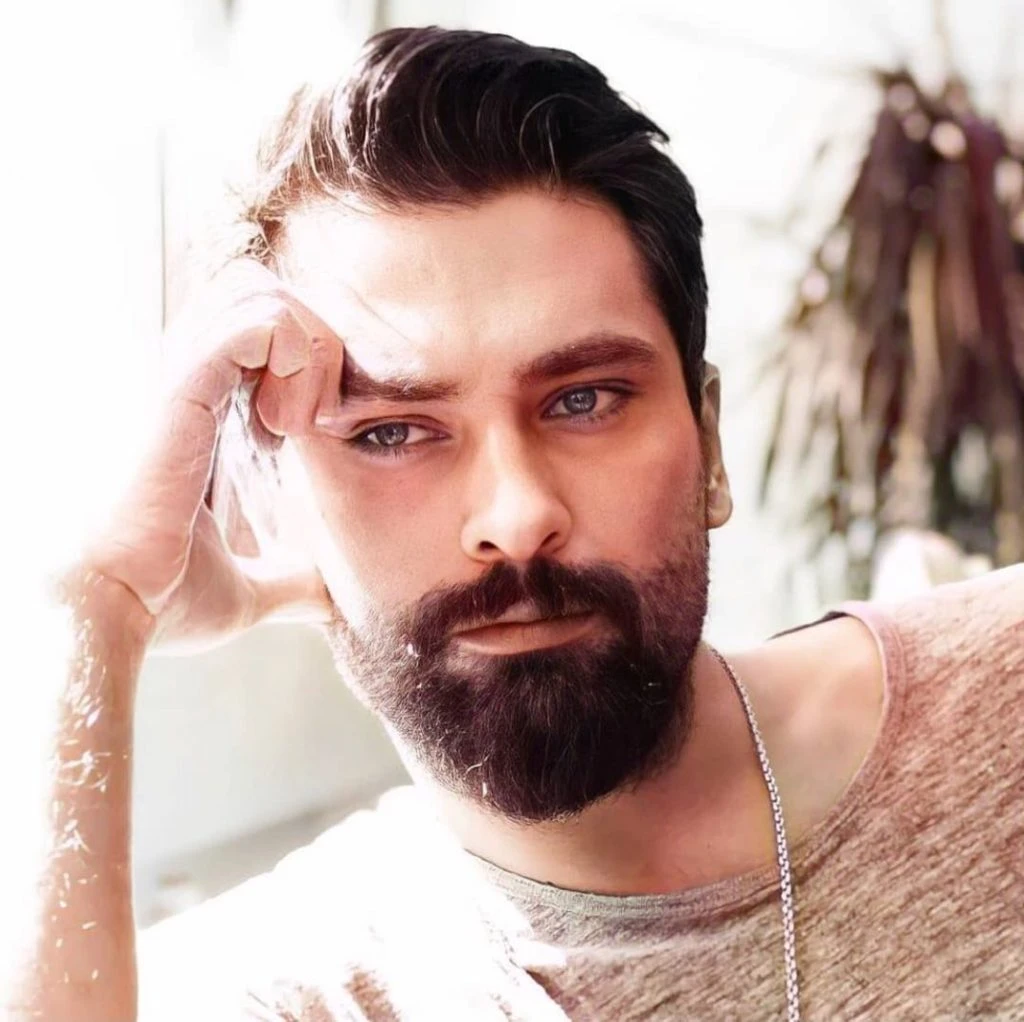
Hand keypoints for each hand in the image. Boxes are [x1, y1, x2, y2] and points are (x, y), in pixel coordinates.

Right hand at [75, 259, 343, 653]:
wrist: (109, 608)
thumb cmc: (159, 596)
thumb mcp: (245, 587)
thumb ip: (288, 582)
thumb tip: (325, 600)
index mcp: (196, 410)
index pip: (253, 328)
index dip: (300, 363)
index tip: (309, 434)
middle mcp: (185, 380)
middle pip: (258, 293)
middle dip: (310, 341)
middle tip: (313, 416)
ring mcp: (181, 378)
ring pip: (260, 294)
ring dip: (305, 350)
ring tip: (298, 420)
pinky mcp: (183, 389)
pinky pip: (257, 324)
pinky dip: (293, 358)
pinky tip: (287, 423)